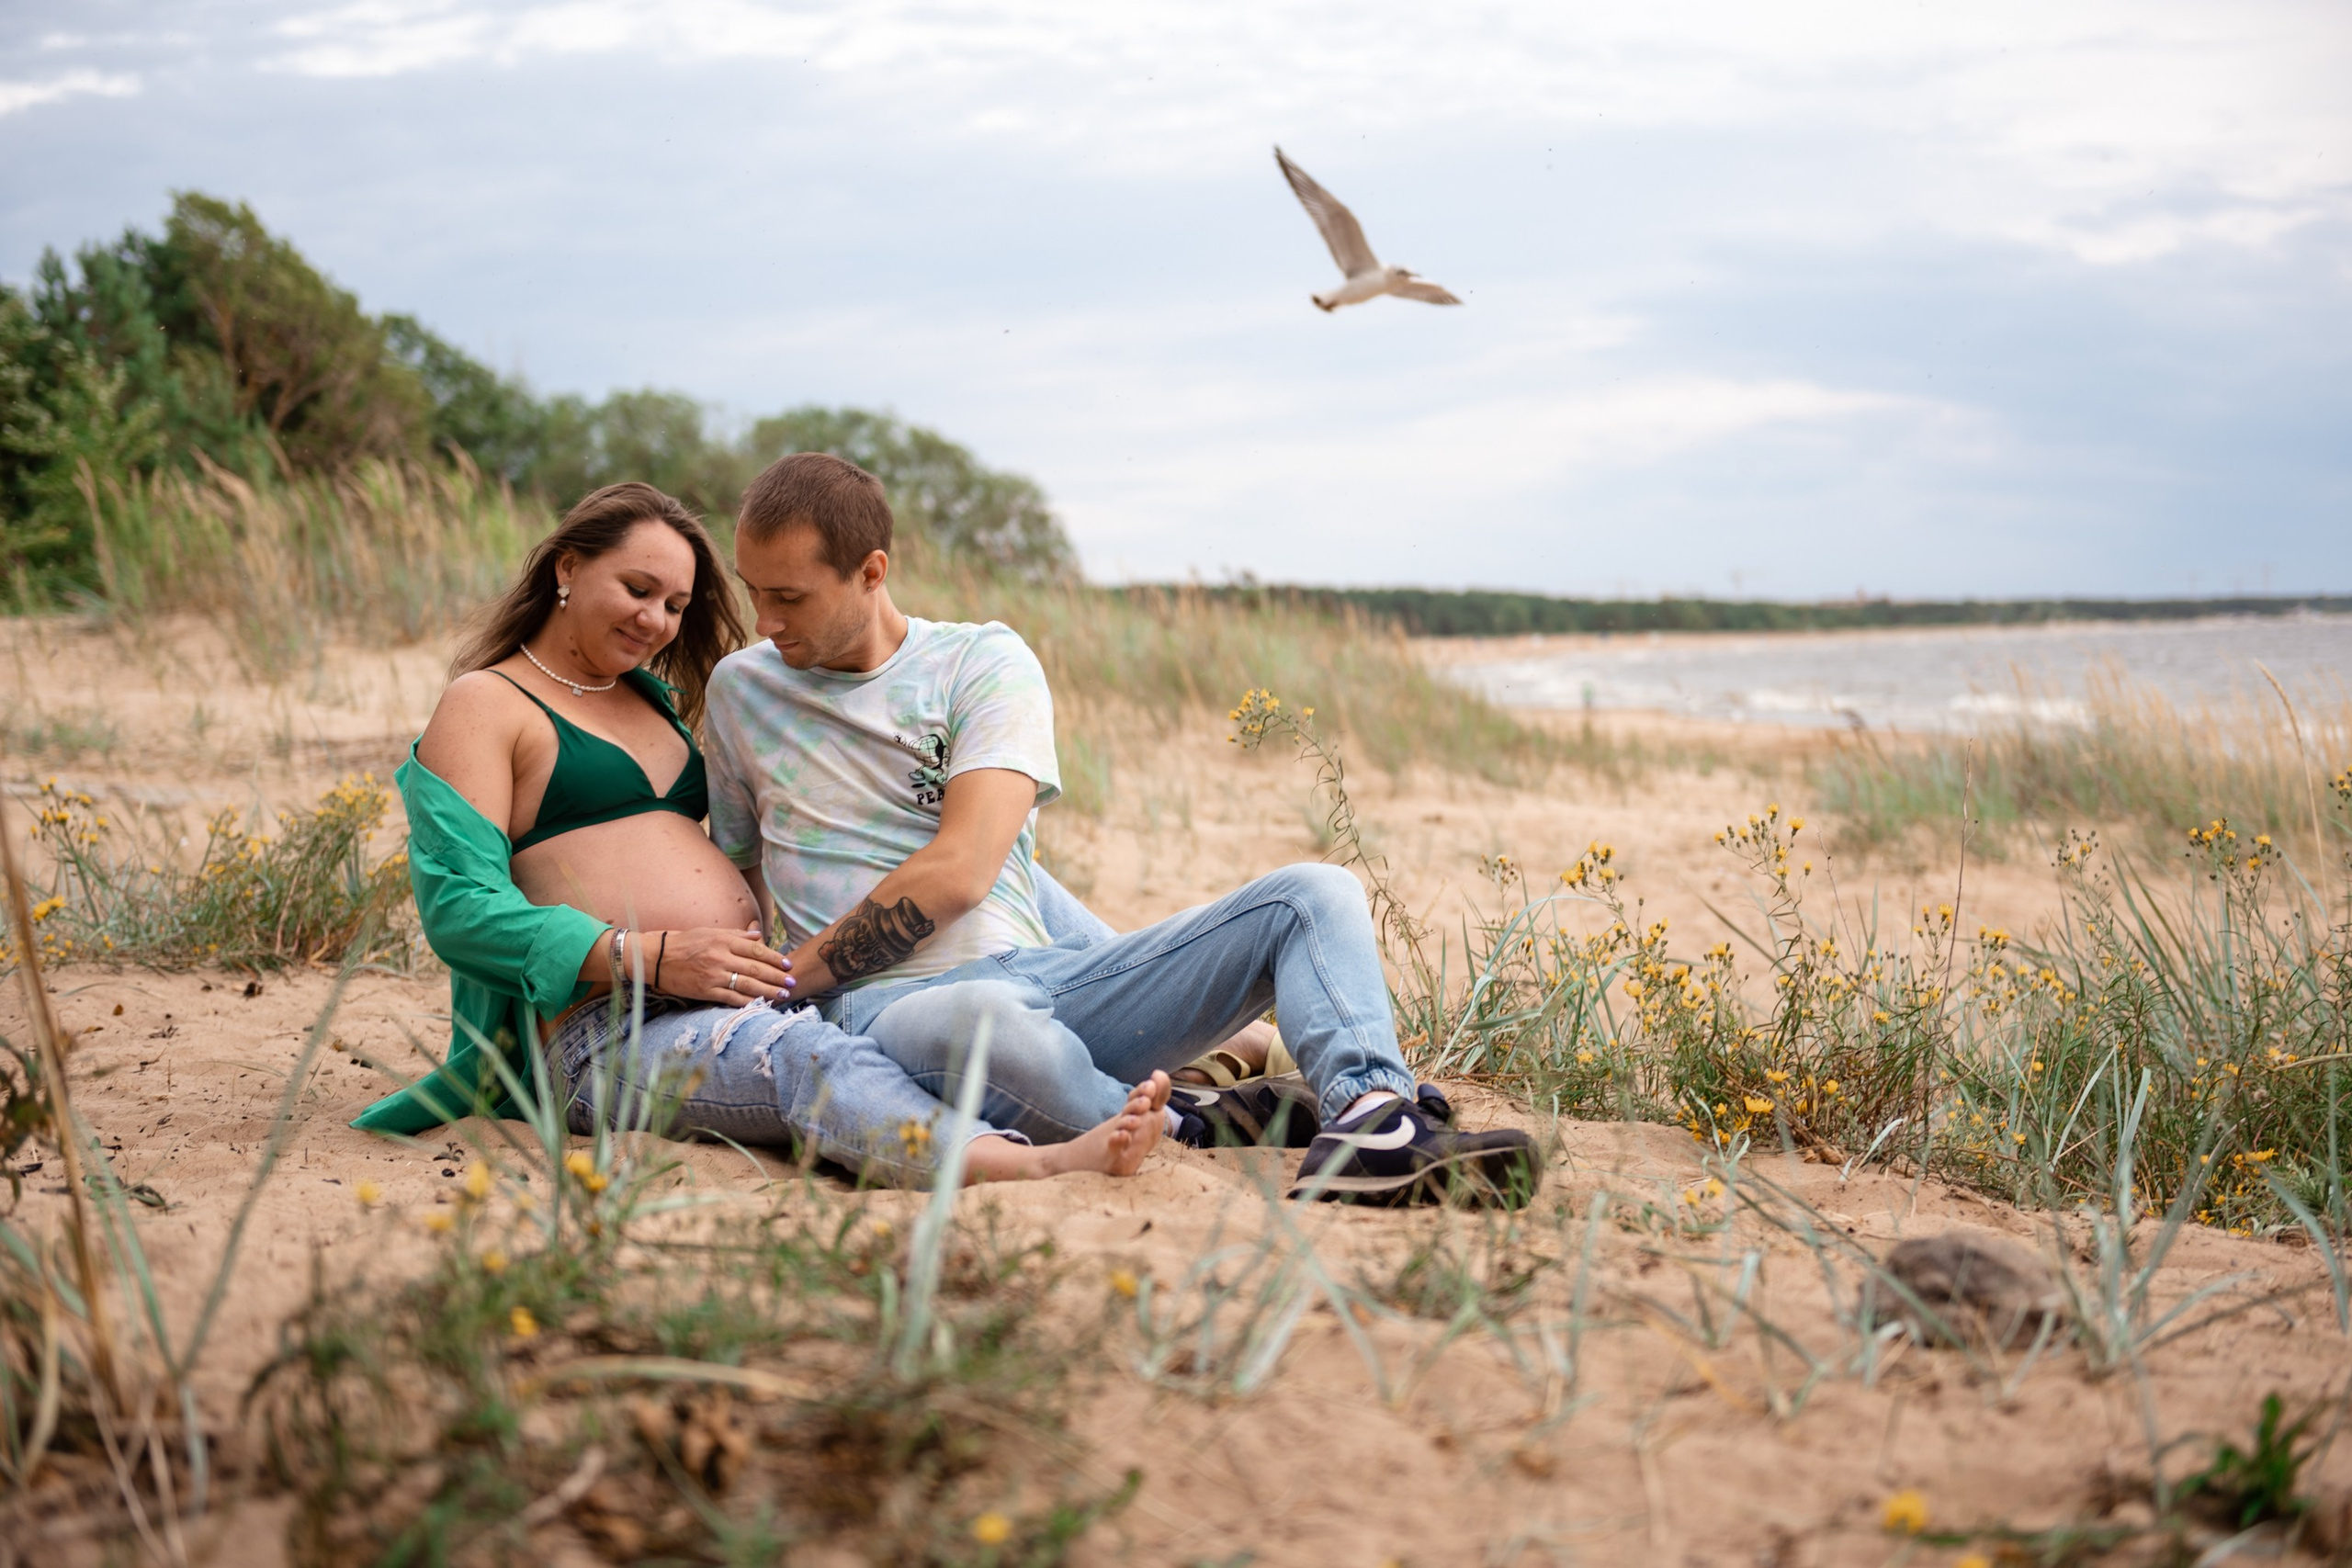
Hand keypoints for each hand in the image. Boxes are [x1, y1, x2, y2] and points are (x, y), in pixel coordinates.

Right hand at [653, 923, 794, 1004]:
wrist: (657, 958)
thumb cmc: (684, 942)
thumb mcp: (710, 932)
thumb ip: (736, 934)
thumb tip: (758, 935)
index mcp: (723, 940)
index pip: (756, 949)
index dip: (774, 958)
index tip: (787, 965)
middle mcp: (720, 957)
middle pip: (756, 968)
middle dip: (777, 977)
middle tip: (792, 983)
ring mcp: (713, 975)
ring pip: (747, 985)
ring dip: (767, 991)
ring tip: (782, 995)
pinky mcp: (705, 991)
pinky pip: (730, 998)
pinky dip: (747, 1003)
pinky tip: (760, 1005)